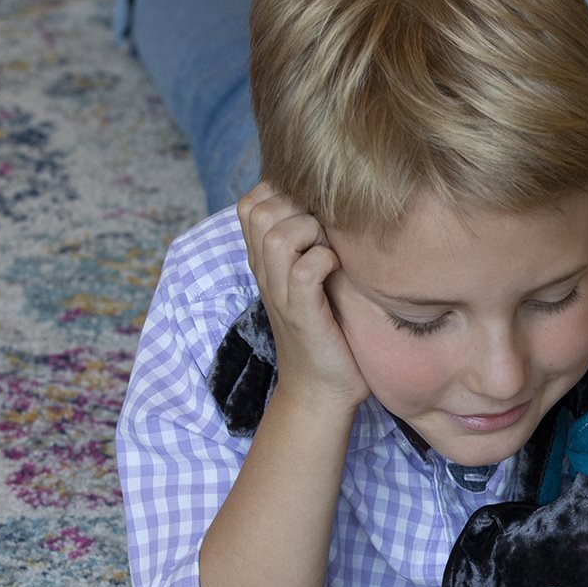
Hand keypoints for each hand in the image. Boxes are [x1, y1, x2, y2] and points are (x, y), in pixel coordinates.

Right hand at [237, 182, 369, 412]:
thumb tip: (333, 208)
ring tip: (330, 248)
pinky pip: (303, 270)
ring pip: (275, 235)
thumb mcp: (312, 283)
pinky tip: (337, 270)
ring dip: (309, 231)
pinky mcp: (302, 315)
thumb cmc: (327, 335)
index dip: (280, 193)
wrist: (321, 393)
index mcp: (265, 263)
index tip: (312, 211)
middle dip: (295, 204)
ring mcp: (280, 294)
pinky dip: (323, 261)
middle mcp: (265, 274)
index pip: (250, 203)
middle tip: (324, 228)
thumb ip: (310, 247)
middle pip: (256, 210)